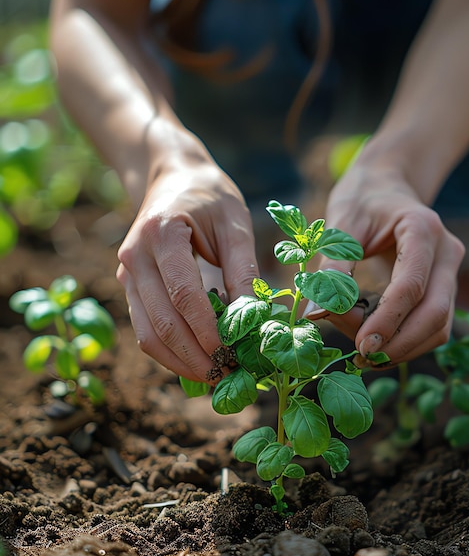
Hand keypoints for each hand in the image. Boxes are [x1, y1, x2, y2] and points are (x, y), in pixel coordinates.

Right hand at [116, 164, 258, 382]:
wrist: (172, 178)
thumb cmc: (210, 197)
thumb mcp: (235, 223)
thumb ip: (244, 269)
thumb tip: (254, 318)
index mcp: (162, 233)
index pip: (183, 293)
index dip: (207, 329)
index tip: (233, 353)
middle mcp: (135, 255)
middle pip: (161, 322)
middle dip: (196, 355)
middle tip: (228, 376)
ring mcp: (127, 272)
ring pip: (147, 334)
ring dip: (180, 362)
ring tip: (214, 377)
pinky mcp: (130, 286)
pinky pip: (144, 328)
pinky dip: (169, 352)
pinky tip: (196, 363)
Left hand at [308, 165, 464, 365]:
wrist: (386, 188)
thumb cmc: (361, 201)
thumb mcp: (341, 224)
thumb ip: (331, 267)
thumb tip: (314, 315)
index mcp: (422, 229)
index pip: (412, 285)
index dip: (387, 320)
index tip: (360, 346)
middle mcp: (447, 251)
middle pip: (435, 313)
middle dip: (398, 344)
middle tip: (360, 357)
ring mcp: (450, 271)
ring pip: (439, 326)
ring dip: (403, 348)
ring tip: (363, 350)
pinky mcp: (444, 287)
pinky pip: (434, 325)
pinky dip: (407, 341)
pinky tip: (377, 342)